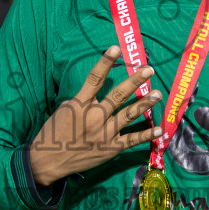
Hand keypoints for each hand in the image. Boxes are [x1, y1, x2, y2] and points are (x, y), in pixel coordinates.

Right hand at [29, 45, 161, 187]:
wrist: (48, 161)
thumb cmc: (54, 132)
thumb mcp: (64, 109)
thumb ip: (82, 99)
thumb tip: (98, 90)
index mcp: (80, 104)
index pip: (94, 78)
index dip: (105, 61)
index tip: (116, 48)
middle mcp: (94, 116)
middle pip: (118, 95)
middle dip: (135, 81)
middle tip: (149, 70)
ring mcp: (104, 133)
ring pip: (129, 114)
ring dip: (145, 104)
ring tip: (158, 94)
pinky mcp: (110, 148)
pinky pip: (132, 140)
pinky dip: (147, 134)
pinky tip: (160, 129)